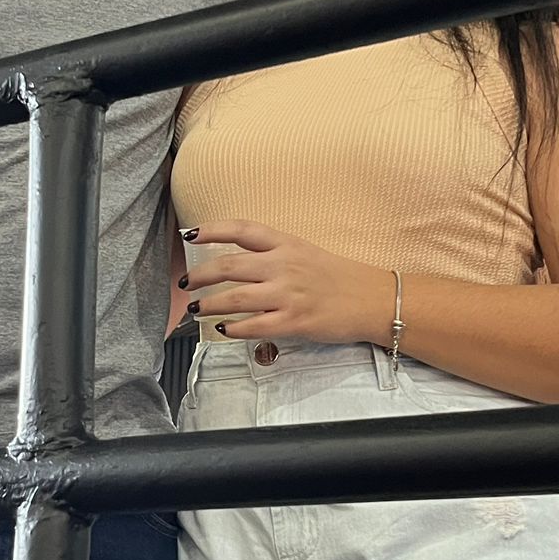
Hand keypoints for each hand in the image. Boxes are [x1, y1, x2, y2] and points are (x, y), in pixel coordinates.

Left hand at [179, 222, 392, 343]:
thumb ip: (273, 255)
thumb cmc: (338, 277)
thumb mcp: (305, 252)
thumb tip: (236, 264)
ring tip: (196, 309)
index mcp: (286, 244)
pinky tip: (223, 329)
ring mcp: (288, 295)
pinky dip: (233, 329)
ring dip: (209, 305)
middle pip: (228, 266)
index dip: (211, 230)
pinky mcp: (293, 322)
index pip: (241, 230)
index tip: (190, 235)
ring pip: (234, 299)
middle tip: (186, 284)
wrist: (373, 300)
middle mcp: (283, 266)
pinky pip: (253, 326)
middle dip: (200, 276)